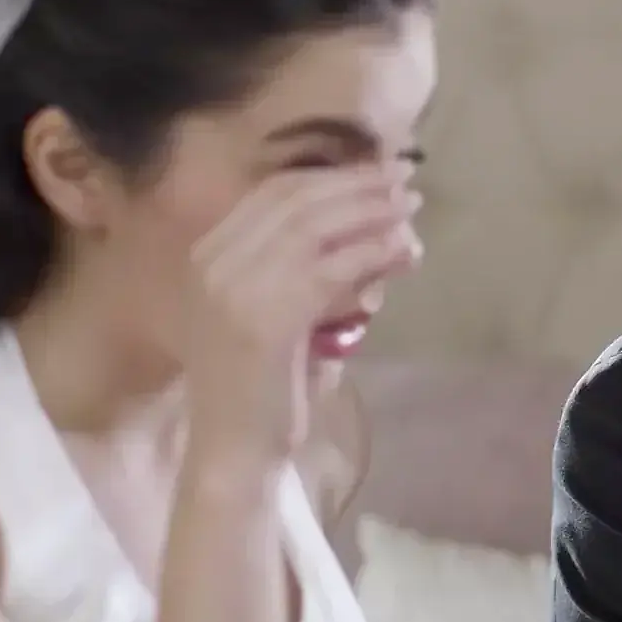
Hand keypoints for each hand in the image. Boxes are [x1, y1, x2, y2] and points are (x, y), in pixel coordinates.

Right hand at [185, 163, 421, 463]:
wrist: (234, 450)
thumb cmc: (264, 386)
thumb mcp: (281, 310)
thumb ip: (313, 267)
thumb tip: (379, 226)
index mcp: (209, 254)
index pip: (275, 192)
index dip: (332, 175)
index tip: (380, 170)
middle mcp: (214, 262)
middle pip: (296, 199)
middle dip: (358, 184)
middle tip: (407, 180)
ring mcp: (234, 289)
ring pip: (315, 226)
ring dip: (371, 212)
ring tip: (412, 210)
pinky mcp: (264, 319)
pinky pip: (330, 269)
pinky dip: (373, 253)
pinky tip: (405, 252)